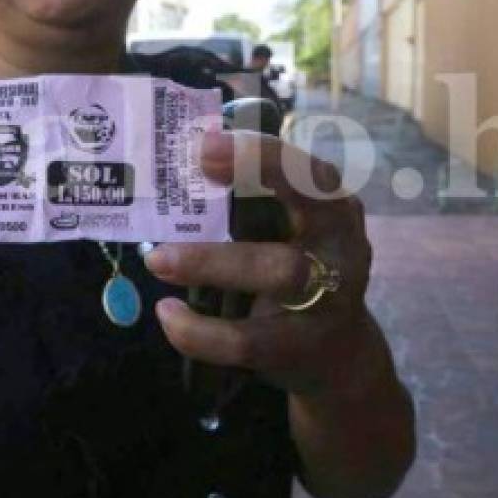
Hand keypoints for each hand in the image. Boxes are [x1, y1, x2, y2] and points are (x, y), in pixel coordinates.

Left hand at [145, 129, 373, 397]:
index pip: (306, 169)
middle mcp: (340, 245)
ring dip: (211, 263)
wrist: (336, 353)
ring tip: (157, 260)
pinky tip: (167, 314)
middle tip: (187, 181)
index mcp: (331, 205)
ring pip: (279, 273)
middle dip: (247, 188)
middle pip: (309, 208)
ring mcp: (329, 298)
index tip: (207, 144)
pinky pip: (248, 340)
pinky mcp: (301, 346)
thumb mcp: (287, 226)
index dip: (260, 154)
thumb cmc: (295, 266)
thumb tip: (173, 161)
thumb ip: (248, 196)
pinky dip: (199, 330)